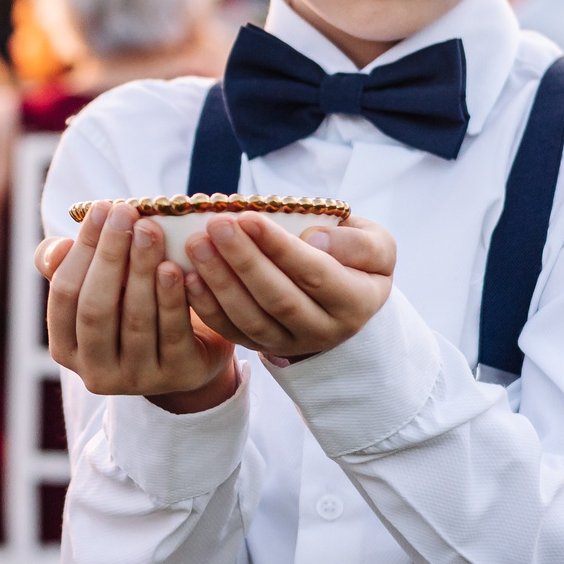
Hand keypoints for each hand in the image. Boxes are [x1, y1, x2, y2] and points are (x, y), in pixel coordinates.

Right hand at [36, 200, 237, 411]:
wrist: (189, 350)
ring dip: (141, 270)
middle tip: (126, 213)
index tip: (101, 208)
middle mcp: (94, 372)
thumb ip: (69, 266)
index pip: (64, 294)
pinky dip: (172, 298)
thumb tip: (58, 250)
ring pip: (136, 320)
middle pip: (96, 309)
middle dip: (109, 256)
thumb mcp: (99, 287)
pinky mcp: (176, 376)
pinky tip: (176, 267)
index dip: (82, 250)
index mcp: (66, 348)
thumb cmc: (131, 306)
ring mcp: (136, 380)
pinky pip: (172, 333)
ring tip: (150, 230)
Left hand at [181, 213, 395, 362]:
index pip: (315, 274)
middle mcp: (323, 330)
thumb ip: (357, 243)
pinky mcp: (261, 346)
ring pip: (250, 318)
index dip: (280, 247)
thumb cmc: (356, 257)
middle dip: (242, 261)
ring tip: (196, 244)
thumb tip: (314, 239)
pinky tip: (187, 276)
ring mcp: (290, 343)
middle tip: (215, 225)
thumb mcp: (376, 245)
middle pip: (278, 298)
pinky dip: (206, 306)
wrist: (345, 295)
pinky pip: (230, 330)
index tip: (249, 217)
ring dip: (218, 281)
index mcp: (356, 302)